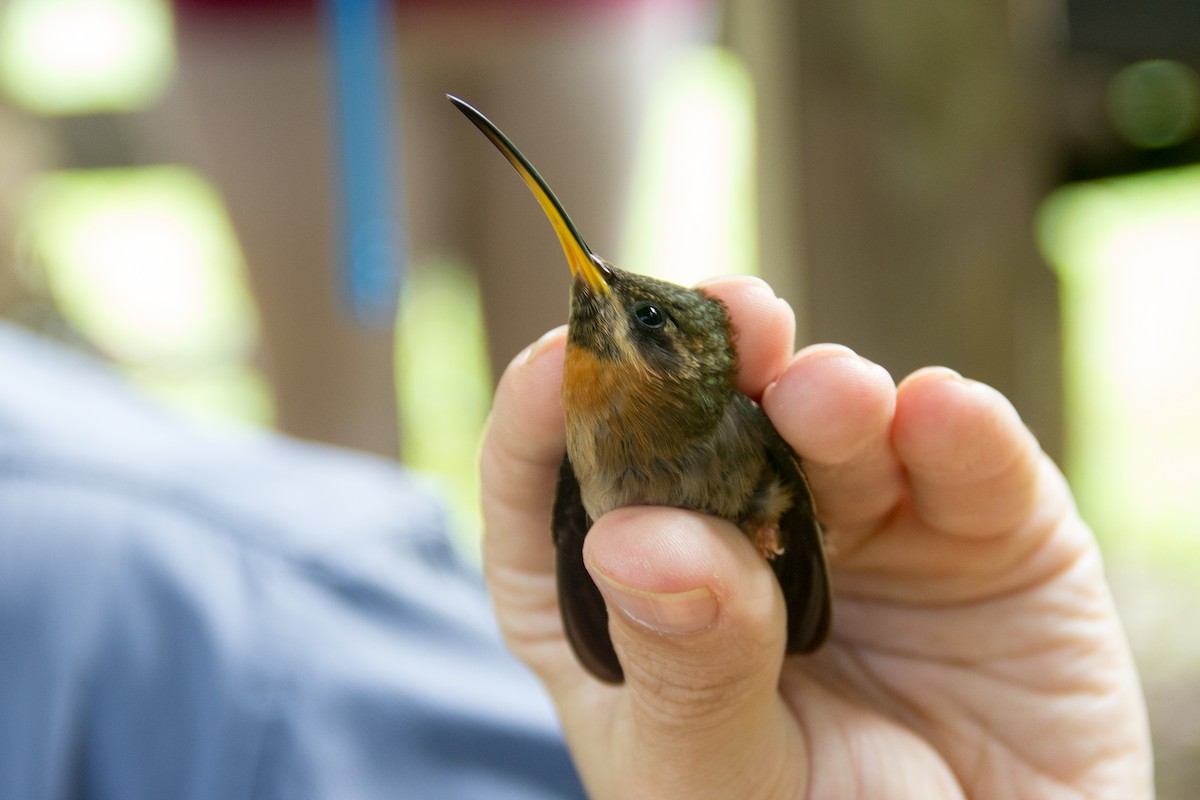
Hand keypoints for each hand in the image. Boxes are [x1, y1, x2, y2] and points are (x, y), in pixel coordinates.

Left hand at [480, 276, 1151, 797]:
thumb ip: (684, 665)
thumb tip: (629, 536)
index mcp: (625, 601)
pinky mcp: (979, 526)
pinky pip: (965, 460)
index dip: (546, 413)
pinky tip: (939, 415)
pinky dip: (955, 429)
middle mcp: (736, 543)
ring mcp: (859, 525)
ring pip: (829, 423)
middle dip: (703, 365)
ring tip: (827, 397)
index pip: (549, 491)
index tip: (561, 359)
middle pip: (694, 427)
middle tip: (724, 320)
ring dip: (827, 392)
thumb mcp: (718, 783)